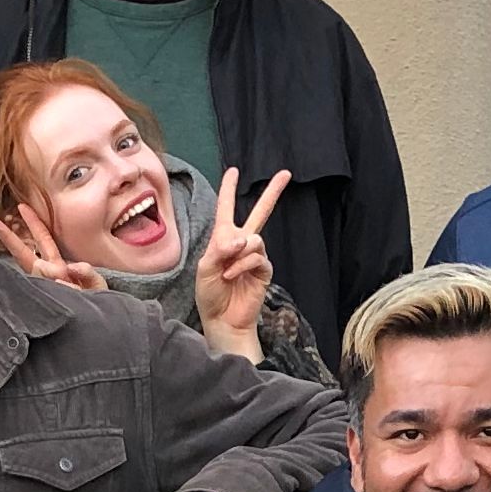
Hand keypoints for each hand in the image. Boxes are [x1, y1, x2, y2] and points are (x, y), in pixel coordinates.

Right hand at [0, 200, 104, 294]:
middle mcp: (46, 276)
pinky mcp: (47, 301)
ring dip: (50, 272)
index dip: (33, 223)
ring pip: (37, 270)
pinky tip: (66, 286)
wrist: (97, 327)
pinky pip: (49, 288)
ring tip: (60, 276)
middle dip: (9, 236)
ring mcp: (44, 288)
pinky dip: (63, 286)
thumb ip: (86, 272)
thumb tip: (65, 269)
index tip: (21, 206)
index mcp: (57, 267)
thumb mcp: (97, 282)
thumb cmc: (96, 303)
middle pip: (23, 252)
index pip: (43, 240)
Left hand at [194, 166, 289, 346]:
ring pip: (254, 239)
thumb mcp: (204, 268)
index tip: (234, 171)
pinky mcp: (263, 271)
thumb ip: (220, 249)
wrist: (222, 320)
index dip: (229, 189)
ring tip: (227, 271)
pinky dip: (243, 265)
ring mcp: (254, 256)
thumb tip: (242, 238)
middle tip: (286, 173)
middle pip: (260, 212)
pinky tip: (233, 276)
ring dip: (238, 253)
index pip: (226, 208)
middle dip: (273, 193)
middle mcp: (241, 243)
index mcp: (223, 239)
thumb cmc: (210, 295)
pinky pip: (258, 257)